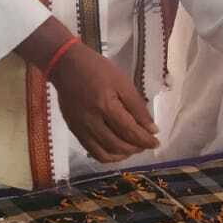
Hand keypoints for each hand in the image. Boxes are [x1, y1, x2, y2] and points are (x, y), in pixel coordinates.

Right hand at [48, 43, 158, 162]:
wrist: (67, 66)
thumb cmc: (97, 69)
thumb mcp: (122, 82)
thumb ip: (137, 107)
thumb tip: (151, 129)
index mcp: (106, 105)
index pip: (129, 131)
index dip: (145, 140)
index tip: (156, 141)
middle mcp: (92, 121)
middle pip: (118, 145)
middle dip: (136, 148)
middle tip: (146, 143)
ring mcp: (81, 128)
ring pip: (105, 153)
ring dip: (123, 154)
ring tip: (134, 148)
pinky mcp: (75, 131)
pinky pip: (92, 152)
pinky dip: (108, 156)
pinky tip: (117, 150)